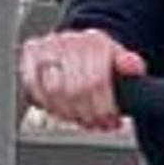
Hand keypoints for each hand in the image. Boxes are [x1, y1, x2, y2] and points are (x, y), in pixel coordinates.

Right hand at [18, 26, 143, 133]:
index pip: (97, 80)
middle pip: (75, 89)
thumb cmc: (99, 57)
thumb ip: (130, 64)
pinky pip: (33, 85)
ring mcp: (48, 46)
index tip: (109, 120)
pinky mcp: (30, 52)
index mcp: (95, 41)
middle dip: (87, 114)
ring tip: (80, 120)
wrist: (77, 44)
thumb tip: (133, 66)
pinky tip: (59, 110)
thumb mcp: (120, 59)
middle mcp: (70, 40)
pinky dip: (45, 103)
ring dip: (67, 112)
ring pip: (54, 90)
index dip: (103, 106)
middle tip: (95, 124)